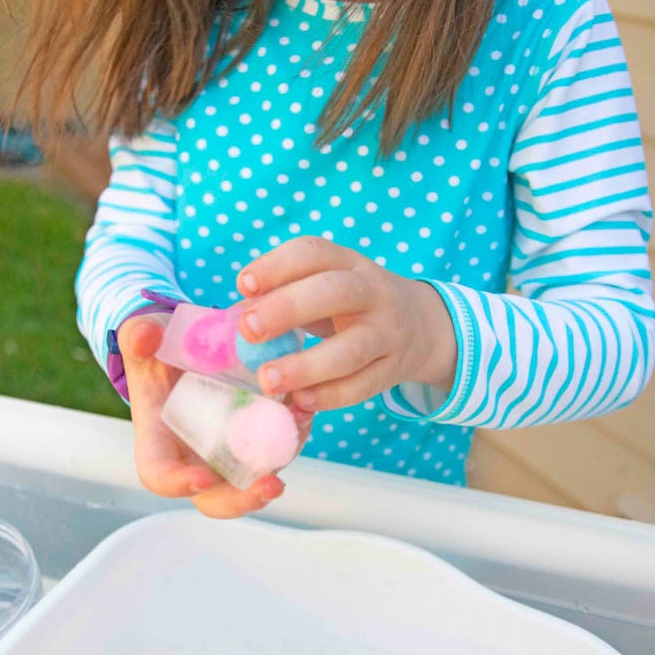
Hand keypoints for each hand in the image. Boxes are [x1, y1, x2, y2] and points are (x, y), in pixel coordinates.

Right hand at [118, 314, 312, 517]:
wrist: (185, 346)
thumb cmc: (158, 351)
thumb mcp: (142, 336)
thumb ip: (138, 336)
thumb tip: (146, 337)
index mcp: (159, 441)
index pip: (160, 474)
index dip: (178, 482)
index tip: (201, 478)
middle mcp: (194, 456)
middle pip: (216, 499)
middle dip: (244, 499)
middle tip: (270, 485)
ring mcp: (228, 452)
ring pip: (255, 476)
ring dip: (280, 459)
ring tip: (299, 424)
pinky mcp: (254, 438)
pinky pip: (276, 448)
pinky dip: (292, 435)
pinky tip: (305, 411)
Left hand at [236, 236, 457, 412]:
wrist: (422, 325)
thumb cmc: (351, 304)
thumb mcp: (327, 285)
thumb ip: (284, 296)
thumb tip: (232, 320)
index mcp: (348, 263)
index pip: (313, 253)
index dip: (277, 266)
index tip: (244, 285)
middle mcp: (372, 292)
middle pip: (334, 293)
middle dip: (288, 308)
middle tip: (248, 329)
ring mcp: (387, 332)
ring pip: (351, 349)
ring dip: (306, 366)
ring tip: (266, 380)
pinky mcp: (393, 369)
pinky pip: (362, 386)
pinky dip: (329, 396)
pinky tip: (299, 401)